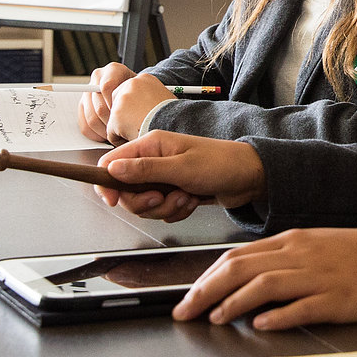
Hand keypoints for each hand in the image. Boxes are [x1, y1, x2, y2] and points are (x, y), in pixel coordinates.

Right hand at [78, 63, 135, 142]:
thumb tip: (131, 112)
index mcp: (113, 70)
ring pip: (91, 118)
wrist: (135, 95)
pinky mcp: (82, 106)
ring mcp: (88, 92)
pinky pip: (84, 125)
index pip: (107, 88)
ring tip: (117, 134)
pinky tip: (108, 135)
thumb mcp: (143, 91)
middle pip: (99, 107)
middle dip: (112, 122)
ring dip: (105, 130)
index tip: (126, 115)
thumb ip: (138, 96)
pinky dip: (96, 134)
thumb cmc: (141, 94)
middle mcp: (98, 78)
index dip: (116, 106)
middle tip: (123, 130)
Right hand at [93, 129, 264, 220]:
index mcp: (151, 145)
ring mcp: (164, 177)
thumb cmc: (221, 164)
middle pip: (127, 191)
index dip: (107, 184)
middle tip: (164, 198)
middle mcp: (154, 160)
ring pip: (145, 204)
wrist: (249, 177)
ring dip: (165, 208)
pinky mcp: (174, 192)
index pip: (112, 162)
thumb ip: (145, 170)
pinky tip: (192, 200)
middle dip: (145, 202)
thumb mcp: (181, 167)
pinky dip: (176, 211)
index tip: (113, 201)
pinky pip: (162, 211)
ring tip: (186, 197)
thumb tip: (113, 169)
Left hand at [105, 73, 169, 142]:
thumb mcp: (163, 99)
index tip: (143, 113)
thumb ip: (147, 98)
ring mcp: (122, 98)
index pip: (128, 92)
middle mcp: (132, 84)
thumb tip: (140, 106)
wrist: (175, 125)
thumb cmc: (174, 117)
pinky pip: (111, 132)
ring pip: (113, 118)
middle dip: (123, 116)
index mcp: (144, 78)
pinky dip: (121, 138)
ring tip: (141, 129)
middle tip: (140, 123)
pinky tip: (136, 136)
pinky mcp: (116, 115)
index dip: (134, 107)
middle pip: (116, 102)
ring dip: (123, 128)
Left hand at [171, 228, 356, 329]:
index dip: (206, 277)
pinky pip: (302, 306)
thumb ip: (280, 262)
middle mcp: (299, 256)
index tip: (187, 297)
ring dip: (234, 302)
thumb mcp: (314, 248)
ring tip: (216, 318)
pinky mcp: (336, 299)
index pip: (236, 257)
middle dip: (206, 291)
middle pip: (241, 268)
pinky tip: (261, 325)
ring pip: (265, 284)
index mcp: (291, 242)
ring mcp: (318, 277)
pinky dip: (278, 316)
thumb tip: (245, 283)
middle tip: (185, 311)